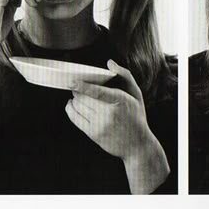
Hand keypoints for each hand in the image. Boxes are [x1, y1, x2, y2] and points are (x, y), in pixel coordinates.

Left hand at [66, 60, 168, 193]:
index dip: (83, 86)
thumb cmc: (136, 116)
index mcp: (121, 101)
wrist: (137, 146)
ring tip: (76, 96)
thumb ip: (125, 76)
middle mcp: (109, 114)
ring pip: (78, 107)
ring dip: (74, 99)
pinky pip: (75, 119)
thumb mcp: (136, 95)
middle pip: (84, 98)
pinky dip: (70, 109)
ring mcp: (101, 125)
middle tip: (75, 86)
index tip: (72, 82)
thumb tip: (109, 62)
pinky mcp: (94, 134)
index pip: (98, 92)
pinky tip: (71, 105)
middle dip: (77, 90)